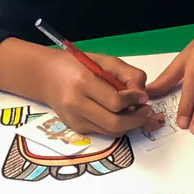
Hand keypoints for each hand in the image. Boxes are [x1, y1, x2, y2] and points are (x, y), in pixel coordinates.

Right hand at [35, 49, 158, 134]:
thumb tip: (143, 96)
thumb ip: (129, 75)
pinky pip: (104, 132)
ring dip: (129, 124)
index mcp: (83, 83)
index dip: (134, 101)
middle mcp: (76, 105)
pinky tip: (119, 114)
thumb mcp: (106, 61)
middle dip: (136, 119)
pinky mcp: (76, 128)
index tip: (143, 97)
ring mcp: (75, 120)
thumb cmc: (78, 65)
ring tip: (135, 111)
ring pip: (111, 131)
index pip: (116, 102)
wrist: (47, 76)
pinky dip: (117, 125)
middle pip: (115, 123)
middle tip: (146, 110)